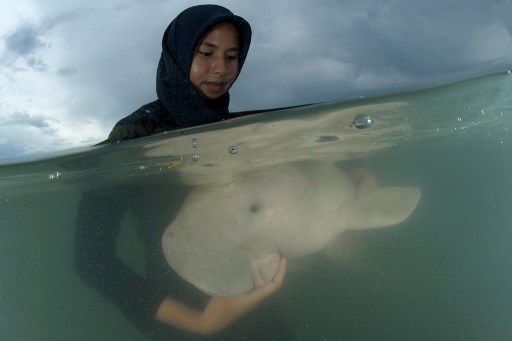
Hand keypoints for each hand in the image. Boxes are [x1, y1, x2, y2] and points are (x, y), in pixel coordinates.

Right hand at [155, 257, 286, 334]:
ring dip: (264, 271)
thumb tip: (246, 261)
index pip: (274, 285)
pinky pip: (253, 284)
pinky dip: (255, 275)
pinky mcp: (242, 298)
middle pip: (270, 283)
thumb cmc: (220, 307)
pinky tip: (248, 266)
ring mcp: (249, 298)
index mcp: (255, 297)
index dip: (280, 272)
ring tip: (262, 257)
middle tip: (273, 254)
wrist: (210, 322)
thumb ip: (237, 275)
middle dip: (274, 269)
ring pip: (262, 283)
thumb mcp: (228, 289)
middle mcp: (255, 298)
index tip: (283, 259)